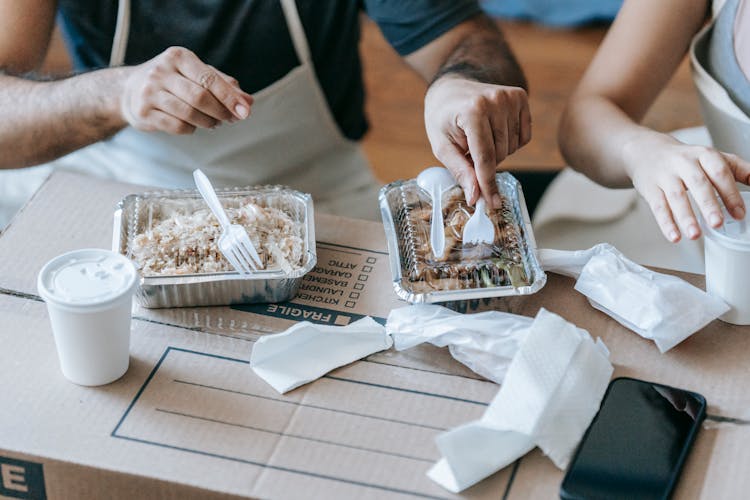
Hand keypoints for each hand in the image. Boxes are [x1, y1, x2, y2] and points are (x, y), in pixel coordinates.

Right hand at [119, 47, 252, 134]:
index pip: (209, 79)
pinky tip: (193, 125)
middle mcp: (161, 71)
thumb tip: (248, 102)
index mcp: (178, 57)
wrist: (129, 91)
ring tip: (213, 123)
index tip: (246, 111)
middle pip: (200, 97)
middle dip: (220, 112)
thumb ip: (223, 85)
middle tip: (230, 119)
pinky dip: (192, 129)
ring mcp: (149, 92)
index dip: (230, 97)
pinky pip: (178, 126)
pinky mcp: (144, 112)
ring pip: (189, 114)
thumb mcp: (196, 75)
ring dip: (208, 122)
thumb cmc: (173, 81)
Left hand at [424, 75, 530, 206]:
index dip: (487, 184)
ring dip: (496, 152)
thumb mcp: (442, 146)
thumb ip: (460, 171)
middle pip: (500, 154)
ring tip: (478, 138)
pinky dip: (509, 142)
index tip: (492, 204)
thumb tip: (475, 196)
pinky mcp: (521, 97)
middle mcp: (495, 101)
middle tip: (468, 150)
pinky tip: (493, 131)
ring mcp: (510, 97)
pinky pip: (523, 137)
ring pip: (512, 148)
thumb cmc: (442, 118)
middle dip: (484, 162)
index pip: (485, 158)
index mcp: (472, 111)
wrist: (451, 88)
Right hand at [624, 134, 749, 241]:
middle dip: (708, 205)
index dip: (730, 193)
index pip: (719, 172)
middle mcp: (684, 163)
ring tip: (695, 234)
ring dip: (686, 217)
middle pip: (697, 184)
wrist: (647, 151)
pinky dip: (666, 223)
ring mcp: (665, 176)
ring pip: (675, 197)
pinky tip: (674, 236)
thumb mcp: (711, 157)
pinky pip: (658, 207)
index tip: (738, 213)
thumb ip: (737, 169)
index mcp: (704, 155)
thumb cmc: (685, 159)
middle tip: (717, 223)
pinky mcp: (650, 189)